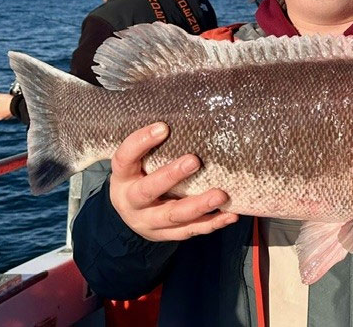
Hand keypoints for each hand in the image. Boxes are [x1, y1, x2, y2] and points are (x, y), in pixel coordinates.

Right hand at [109, 122, 238, 241]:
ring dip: (198, 205)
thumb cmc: (139, 176)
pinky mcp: (166, 235)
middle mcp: (131, 201)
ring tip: (220, 195)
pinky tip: (230, 214)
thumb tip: (189, 118)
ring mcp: (148, 222)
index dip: (141, 142)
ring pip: (173, 216)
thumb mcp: (137, 161)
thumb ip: (154, 146)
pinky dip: (211, 223)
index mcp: (122, 177)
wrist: (130, 214)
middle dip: (171, 176)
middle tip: (194, 160)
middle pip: (148, 191)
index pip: (125, 158)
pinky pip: (190, 230)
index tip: (163, 127)